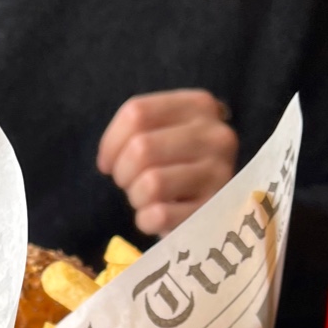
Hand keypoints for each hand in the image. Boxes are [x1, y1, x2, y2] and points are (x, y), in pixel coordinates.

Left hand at [97, 90, 237, 237]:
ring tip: (145, 200)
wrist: (213, 210)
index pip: (136, 113)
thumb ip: (136, 132)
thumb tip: (108, 160)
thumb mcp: (164, 136)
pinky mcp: (214, 211)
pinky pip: (160, 215)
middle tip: (130, 183)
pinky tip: (155, 219)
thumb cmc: (178, 169)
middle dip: (123, 172)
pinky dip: (146, 221)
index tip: (108, 162)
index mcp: (199, 106)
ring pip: (151, 183)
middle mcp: (215, 135)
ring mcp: (219, 175)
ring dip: (136, 197)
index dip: (111, 142)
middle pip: (141, 148)